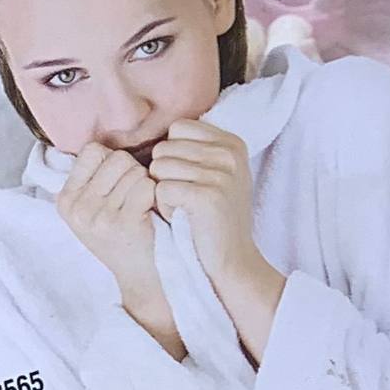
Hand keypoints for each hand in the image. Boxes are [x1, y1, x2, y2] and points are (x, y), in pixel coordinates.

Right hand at [59, 146, 180, 357]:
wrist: (144, 273)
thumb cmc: (126, 231)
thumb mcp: (96, 206)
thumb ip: (95, 176)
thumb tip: (105, 138)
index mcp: (66, 199)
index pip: (93, 150)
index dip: (114, 161)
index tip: (118, 184)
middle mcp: (77, 208)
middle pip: (117, 158)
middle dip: (134, 172)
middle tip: (134, 199)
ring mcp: (97, 217)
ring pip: (135, 170)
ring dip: (147, 184)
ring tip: (142, 208)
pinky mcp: (121, 223)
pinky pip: (148, 186)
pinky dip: (157, 195)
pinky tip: (152, 213)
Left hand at [150, 118, 284, 361]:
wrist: (231, 260)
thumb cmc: (214, 218)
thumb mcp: (217, 174)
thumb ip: (197, 150)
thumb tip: (161, 133)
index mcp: (232, 142)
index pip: (178, 128)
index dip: (172, 154)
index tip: (189, 178)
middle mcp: (229, 153)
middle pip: (164, 148)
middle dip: (164, 175)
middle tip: (186, 197)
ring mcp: (220, 173)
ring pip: (158, 168)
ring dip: (162, 192)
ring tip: (184, 208)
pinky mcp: (206, 195)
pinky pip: (160, 190)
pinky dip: (164, 208)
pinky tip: (182, 218)